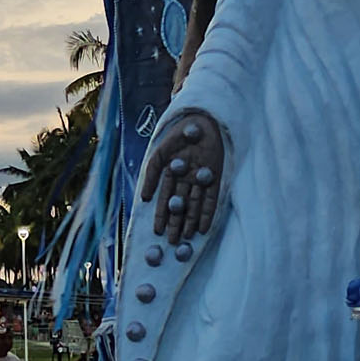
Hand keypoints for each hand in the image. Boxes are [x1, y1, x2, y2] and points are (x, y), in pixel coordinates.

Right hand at [137, 107, 225, 241]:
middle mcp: (185, 179)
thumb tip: (144, 199)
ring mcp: (200, 179)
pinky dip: (207, 213)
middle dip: (175, 224)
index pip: (165, 198)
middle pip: (180, 205)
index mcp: (170, 173)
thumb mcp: (160, 152)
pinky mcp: (216, 178)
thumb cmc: (179, 132)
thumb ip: (151, 175)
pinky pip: (211, 199)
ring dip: (190, 222)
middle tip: (172, 243)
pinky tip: (203, 228)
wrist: (203, 118)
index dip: (161, 215)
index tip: (157, 232)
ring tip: (186, 239)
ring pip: (194, 205)